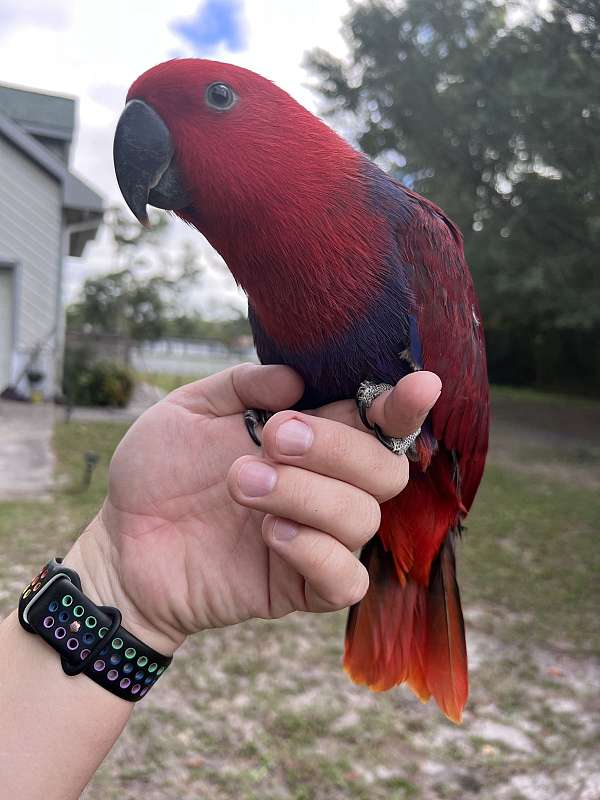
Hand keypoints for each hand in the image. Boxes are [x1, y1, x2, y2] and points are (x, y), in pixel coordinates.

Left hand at [66, 365, 440, 654]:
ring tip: (241, 481)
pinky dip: (316, 552)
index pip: (376, 424)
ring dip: (308, 494)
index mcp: (310, 439)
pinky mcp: (299, 588)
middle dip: (337, 448)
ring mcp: (315, 539)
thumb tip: (295, 380)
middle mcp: (323, 487)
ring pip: (363, 520)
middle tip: (275, 436)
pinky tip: (268, 534)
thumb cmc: (158, 472)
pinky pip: (345, 581)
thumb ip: (242, 385)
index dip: (403, 407)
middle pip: (386, 471)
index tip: (419, 385)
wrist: (122, 541)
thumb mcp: (188, 409)